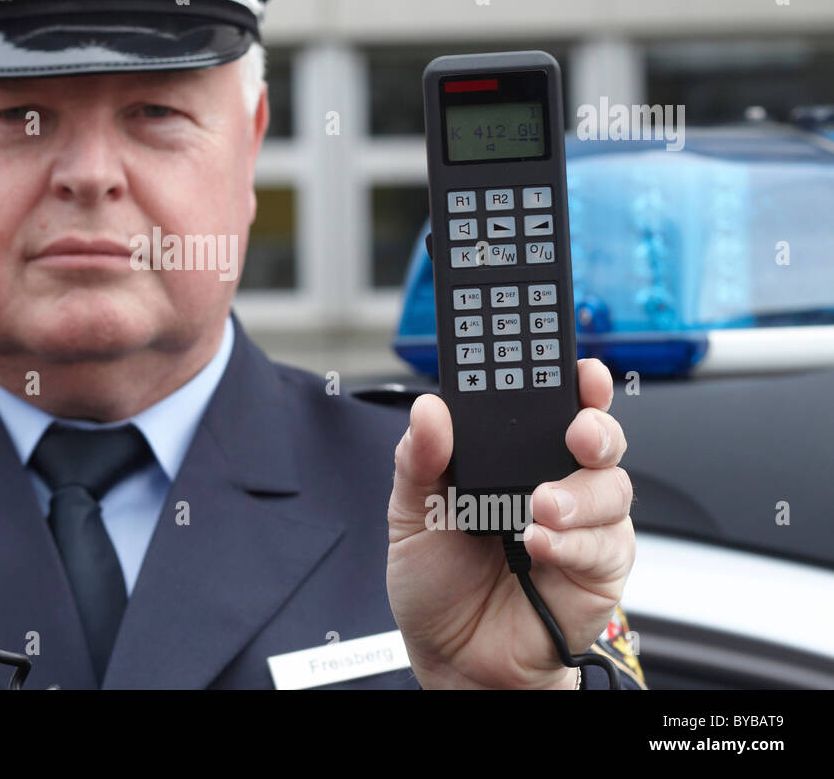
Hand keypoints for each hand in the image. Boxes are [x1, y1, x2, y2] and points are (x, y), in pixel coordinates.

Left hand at [386, 358, 633, 688]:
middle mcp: (554, 481)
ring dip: (579, 493)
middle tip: (577, 429)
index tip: (573, 365)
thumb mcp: (410, 513)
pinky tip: (540, 543)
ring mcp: (581, 525)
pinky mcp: (598, 569)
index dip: (568, 381)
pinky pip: (606, 545)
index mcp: (510, 457)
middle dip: (596, 424)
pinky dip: (574, 541)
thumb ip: (418, 460)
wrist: (453, 658)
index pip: (547, 406)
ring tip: (539, 506)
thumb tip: (429, 410)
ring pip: (612, 487)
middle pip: (598, 436)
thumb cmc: (435, 582)